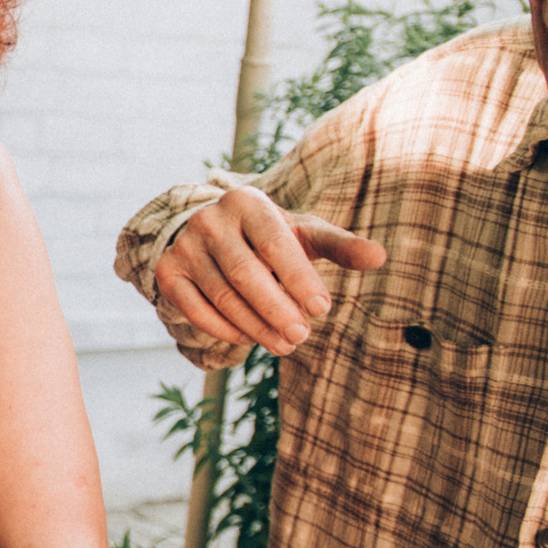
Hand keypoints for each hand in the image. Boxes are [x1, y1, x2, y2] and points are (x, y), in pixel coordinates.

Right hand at [151, 186, 385, 355]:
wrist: (215, 234)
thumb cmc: (272, 237)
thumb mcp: (306, 234)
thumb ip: (340, 246)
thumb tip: (380, 257)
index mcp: (247, 201)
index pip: (275, 243)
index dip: (299, 279)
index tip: (323, 309)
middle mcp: (209, 219)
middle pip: (245, 274)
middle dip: (276, 309)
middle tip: (302, 337)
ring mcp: (184, 246)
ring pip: (222, 296)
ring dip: (256, 327)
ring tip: (285, 345)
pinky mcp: (168, 272)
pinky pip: (195, 310)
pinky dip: (224, 330)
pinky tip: (250, 338)